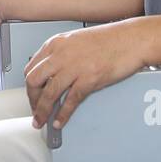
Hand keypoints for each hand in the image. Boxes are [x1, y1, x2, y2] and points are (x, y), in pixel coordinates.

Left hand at [25, 22, 141, 129]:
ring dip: (42, 111)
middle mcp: (61, 54)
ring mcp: (74, 67)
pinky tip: (60, 121)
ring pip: (49, 94)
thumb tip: (51, 73)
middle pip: (34, 81)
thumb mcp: (76, 40)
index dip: (29, 85)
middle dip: (32, 99)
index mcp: (56, 43)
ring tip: (41, 121)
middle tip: (35, 110)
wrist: (131, 39)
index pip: (31, 67)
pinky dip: (62, 115)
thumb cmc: (109, 39)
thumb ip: (60, 54)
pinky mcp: (89, 79)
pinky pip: (70, 101)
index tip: (31, 94)